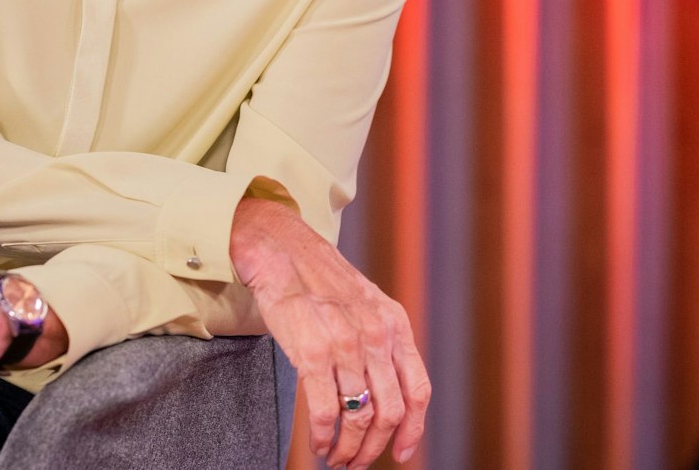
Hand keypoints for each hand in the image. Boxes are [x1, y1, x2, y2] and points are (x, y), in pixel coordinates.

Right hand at [232, 197, 430, 467]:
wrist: (281, 249)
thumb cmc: (321, 281)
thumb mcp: (367, 305)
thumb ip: (382, 344)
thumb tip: (388, 395)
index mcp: (395, 324)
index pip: (418, 391)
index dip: (412, 431)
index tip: (400, 454)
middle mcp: (376, 335)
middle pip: (390, 412)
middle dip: (374, 448)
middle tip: (357, 463)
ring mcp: (346, 344)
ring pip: (358, 417)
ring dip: (347, 449)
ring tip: (335, 458)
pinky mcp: (312, 352)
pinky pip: (325, 411)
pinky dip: (323, 437)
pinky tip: (318, 443)